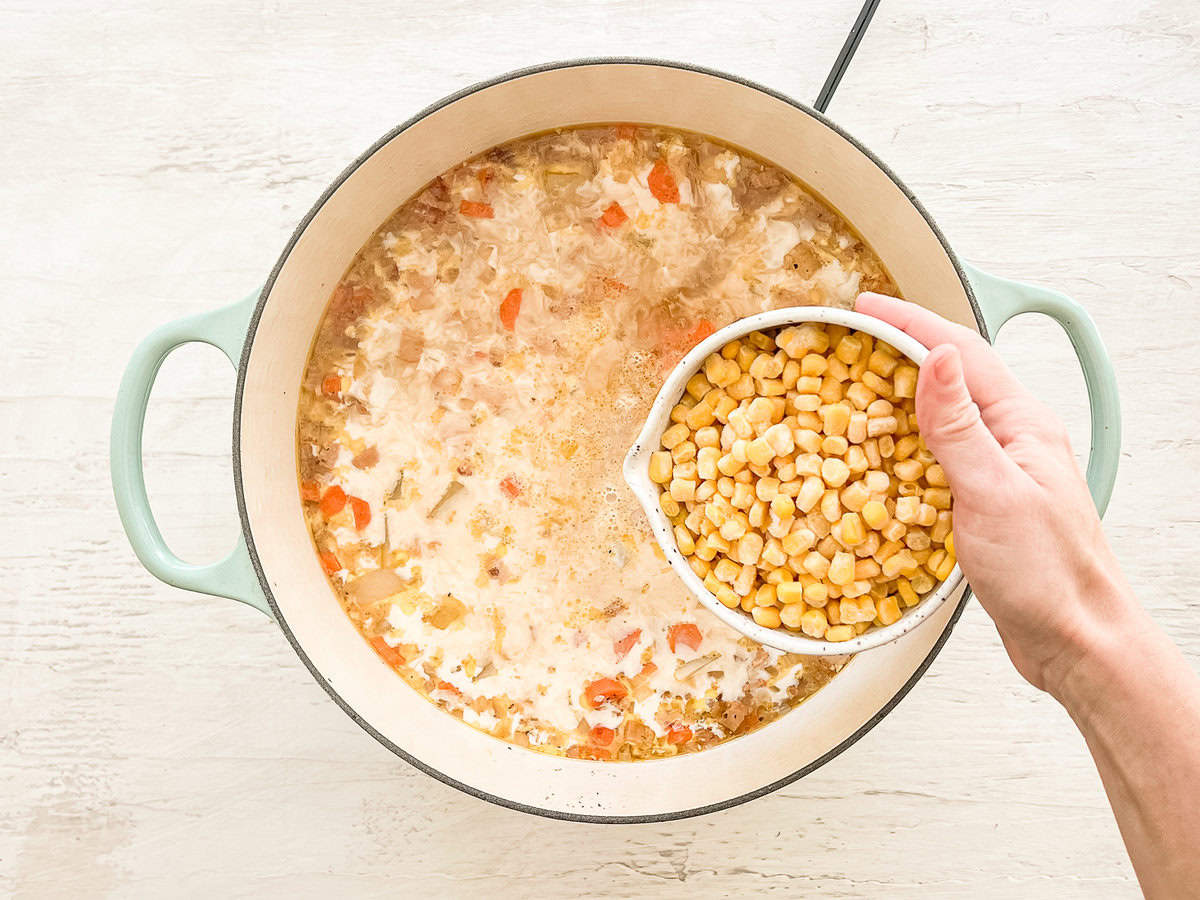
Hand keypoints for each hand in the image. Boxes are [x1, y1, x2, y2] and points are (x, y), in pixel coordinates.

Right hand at [856, 292, 1134, 695]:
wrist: (1075, 640)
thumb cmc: (1046, 574)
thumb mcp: (994, 492)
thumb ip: (961, 426)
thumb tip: (939, 358)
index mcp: (1021, 424)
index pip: (962, 353)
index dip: (910, 323)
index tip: (864, 308)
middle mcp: (1011, 439)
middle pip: (951, 376)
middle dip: (900, 350)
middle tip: (849, 343)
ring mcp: (997, 471)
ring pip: (942, 416)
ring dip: (897, 396)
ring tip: (850, 390)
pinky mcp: (981, 503)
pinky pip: (936, 457)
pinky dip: (901, 445)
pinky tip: (876, 456)